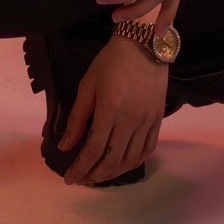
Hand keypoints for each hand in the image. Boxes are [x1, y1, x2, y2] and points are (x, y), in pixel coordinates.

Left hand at [59, 35, 168, 183]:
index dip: (80, 167)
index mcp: (110, 110)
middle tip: (81, 179)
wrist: (144, 43)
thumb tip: (65, 146)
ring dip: (113, 172)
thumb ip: (77, 118)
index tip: (69, 177)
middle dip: (94, 175)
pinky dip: (134, 162)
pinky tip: (122, 164)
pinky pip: (148, 149)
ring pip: (131, 159)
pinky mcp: (158, 119)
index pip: (93, 149)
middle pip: (112, 160)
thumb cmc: (110, 61)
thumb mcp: (87, 85)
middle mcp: (131, 119)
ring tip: (99, 175)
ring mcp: (147, 120)